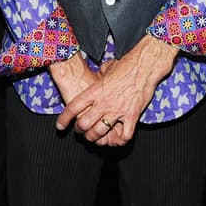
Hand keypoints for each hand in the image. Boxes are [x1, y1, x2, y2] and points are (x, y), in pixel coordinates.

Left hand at [56, 35, 177, 145]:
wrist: (145, 64)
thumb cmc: (126, 64)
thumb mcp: (107, 67)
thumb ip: (100, 74)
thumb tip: (99, 73)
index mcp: (95, 90)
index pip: (73, 108)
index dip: (64, 119)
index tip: (60, 126)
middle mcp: (104, 102)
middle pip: (84, 124)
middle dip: (80, 131)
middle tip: (81, 131)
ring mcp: (118, 110)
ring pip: (100, 132)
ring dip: (95, 138)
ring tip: (95, 138)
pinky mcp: (132, 116)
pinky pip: (124, 136)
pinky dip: (119, 141)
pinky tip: (116, 139)